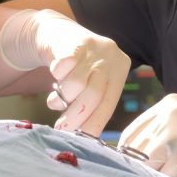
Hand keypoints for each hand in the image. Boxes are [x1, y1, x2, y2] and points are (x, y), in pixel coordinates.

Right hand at [0, 9, 130, 134]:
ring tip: (57, 97)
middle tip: (61, 129)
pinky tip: (56, 74)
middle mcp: (111, 56)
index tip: (80, 141)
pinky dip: (56, 75)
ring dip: (62, 96)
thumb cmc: (79, 68)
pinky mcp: (73, 41)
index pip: (108, 104)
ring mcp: (93, 47)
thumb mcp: (92, 82)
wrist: (59, 34)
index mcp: (120, 69)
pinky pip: (62, 67)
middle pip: (94, 95)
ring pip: (75, 84)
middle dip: (76, 116)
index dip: (93, 124)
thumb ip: (91, 105)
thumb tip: (83, 137)